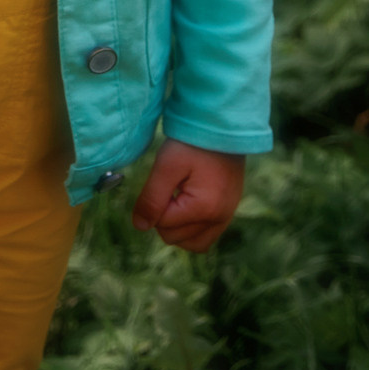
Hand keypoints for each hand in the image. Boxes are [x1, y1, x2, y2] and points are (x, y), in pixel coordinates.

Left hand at [127, 140, 243, 252]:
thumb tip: (139, 226)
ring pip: (192, 243)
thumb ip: (151, 198)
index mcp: (204, 209)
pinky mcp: (229, 211)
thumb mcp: (166, 167)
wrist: (222, 126)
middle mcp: (219, 219)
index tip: (162, 181)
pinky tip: (186, 205)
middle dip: (164, 217)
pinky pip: (207, 235)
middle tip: (169, 187)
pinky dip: (192, 227)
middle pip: (175, 238)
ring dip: (177, 227)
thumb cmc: (192, 143)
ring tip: (176, 198)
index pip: (163, 225)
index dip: (154, 204)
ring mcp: (226, 217)